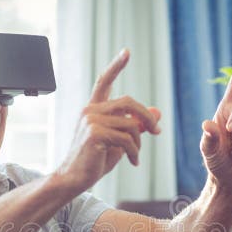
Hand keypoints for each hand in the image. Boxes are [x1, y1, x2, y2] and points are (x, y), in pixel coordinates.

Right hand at [57, 49, 160, 190]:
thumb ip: (136, 125)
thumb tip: (157, 112)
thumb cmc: (93, 161)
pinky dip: (134, 152)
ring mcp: (91, 121)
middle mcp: (90, 111)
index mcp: (93, 109)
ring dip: (139, 143)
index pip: (104, 81)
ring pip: (131, 125)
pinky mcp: (95, 134)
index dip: (116, 66)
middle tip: (157, 131)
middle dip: (147, 117)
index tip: (127, 52)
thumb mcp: (119, 141)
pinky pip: (127, 139)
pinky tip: (133, 162)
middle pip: (129, 103)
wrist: (73, 179)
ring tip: (135, 156)